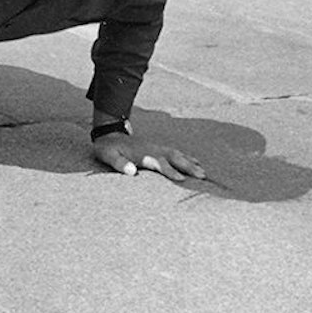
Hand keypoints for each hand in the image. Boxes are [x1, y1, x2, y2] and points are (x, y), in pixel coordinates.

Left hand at [91, 131, 205, 181]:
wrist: (109, 133)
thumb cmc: (108, 148)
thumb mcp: (108, 156)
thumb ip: (119, 163)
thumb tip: (132, 171)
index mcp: (143, 153)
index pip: (160, 163)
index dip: (170, 171)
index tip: (182, 179)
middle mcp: (153, 149)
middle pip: (174, 158)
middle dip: (189, 166)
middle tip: (202, 176)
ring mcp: (156, 147)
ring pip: (177, 154)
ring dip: (190, 162)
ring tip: (203, 172)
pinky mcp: (157, 148)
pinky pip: (175, 152)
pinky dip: (187, 157)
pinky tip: (195, 162)